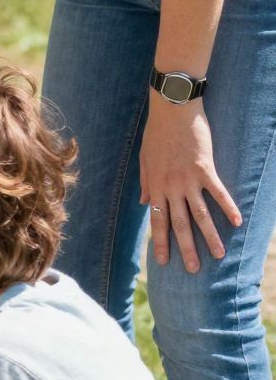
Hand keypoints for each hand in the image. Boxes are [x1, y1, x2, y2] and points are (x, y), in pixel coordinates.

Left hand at [140, 96, 240, 273]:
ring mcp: (188, 179)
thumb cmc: (157, 132)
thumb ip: (145, 183)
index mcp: (156, 186)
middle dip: (185, 248)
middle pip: (179, 224)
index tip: (163, 262)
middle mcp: (171, 187)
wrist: (172, 108)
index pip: (158, 220)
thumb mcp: (144, 158)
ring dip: (210, 236)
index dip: (160, 242)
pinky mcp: (204, 168)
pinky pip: (218, 192)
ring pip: (200, 214)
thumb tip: (143, 203)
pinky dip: (228, 207)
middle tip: (193, 270)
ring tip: (218, 255)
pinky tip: (237, 221)